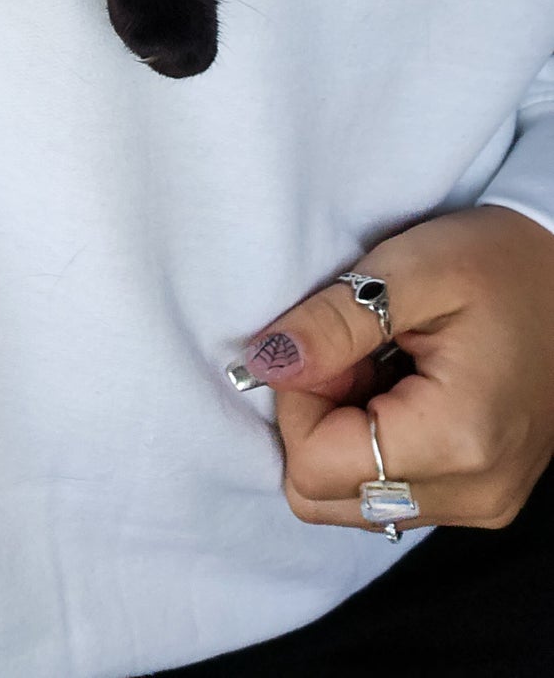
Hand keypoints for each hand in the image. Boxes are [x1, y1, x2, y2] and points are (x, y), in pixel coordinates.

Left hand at [233, 206, 553, 529]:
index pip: (314, 467)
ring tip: (382, 365)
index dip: (299, 399)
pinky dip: (373, 443)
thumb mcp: (408, 270)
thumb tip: (266, 364)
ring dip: (343, 432)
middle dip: (316, 421)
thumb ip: (332, 323)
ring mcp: (480, 502)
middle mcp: (474, 493)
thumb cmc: (497, 262)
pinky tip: (400, 387)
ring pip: (350, 499)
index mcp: (459, 442)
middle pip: (324, 496)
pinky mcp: (479, 495)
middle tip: (353, 355)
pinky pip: (386, 492)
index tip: (329, 344)